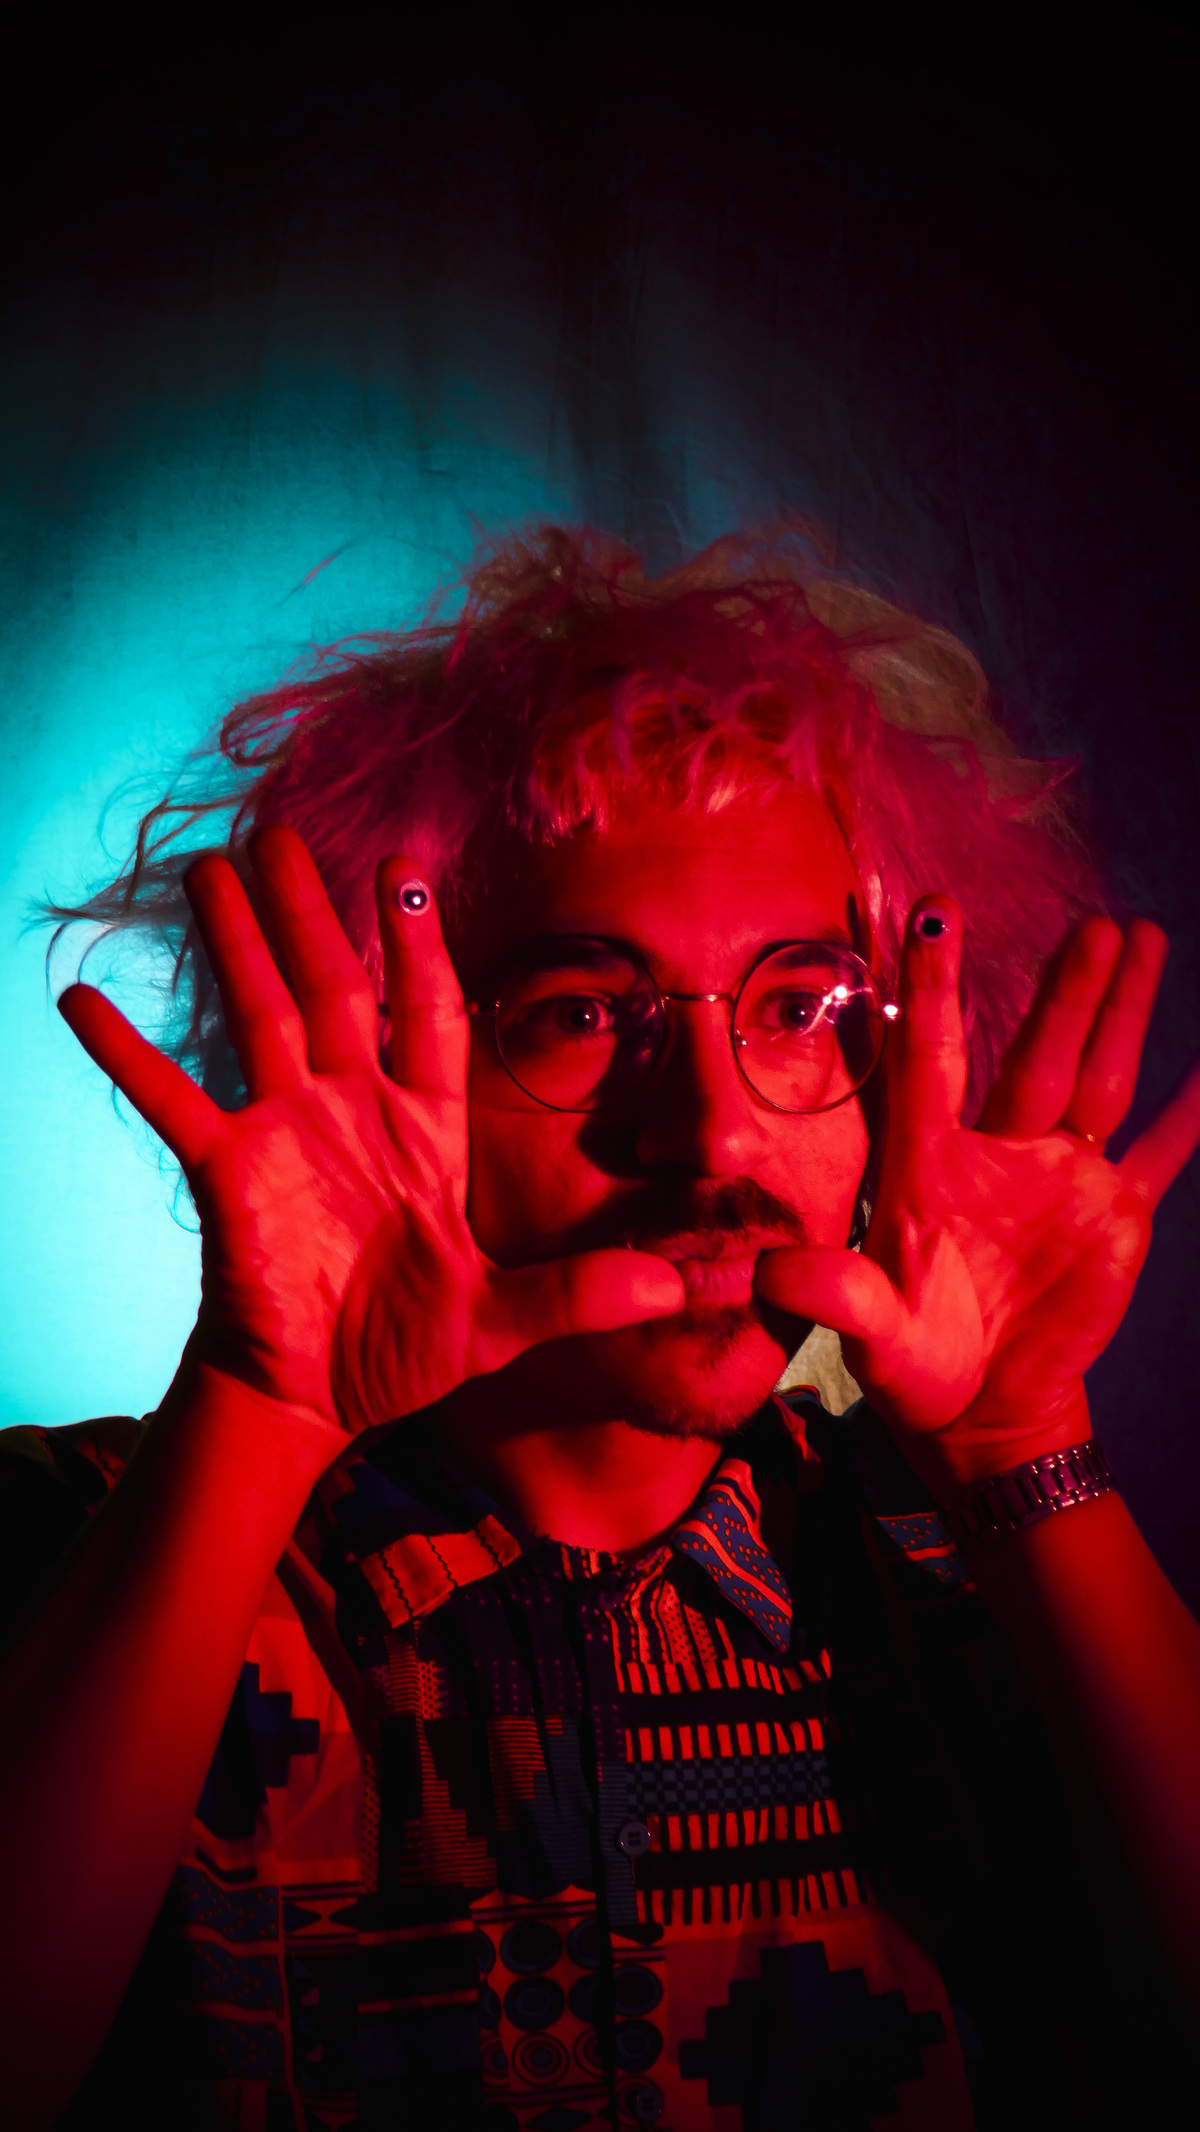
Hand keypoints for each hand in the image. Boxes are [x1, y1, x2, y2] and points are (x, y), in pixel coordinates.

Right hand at [58, 829, 682, 1448]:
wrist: (315, 1397)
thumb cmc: (405, 1348)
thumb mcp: (498, 1324)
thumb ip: (574, 1295)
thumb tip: (675, 1289)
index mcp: (426, 1130)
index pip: (428, 1016)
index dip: (420, 947)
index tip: (408, 873)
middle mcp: (354, 1111)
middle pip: (333, 990)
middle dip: (312, 914)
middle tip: (285, 834)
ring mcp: (285, 1133)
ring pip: (261, 1016)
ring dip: (235, 945)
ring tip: (209, 870)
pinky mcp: (225, 1172)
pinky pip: (173, 1101)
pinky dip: (132, 1055)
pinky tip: (85, 1001)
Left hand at [755, 901, 1199, 1495]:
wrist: (983, 1412)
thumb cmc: (915, 1366)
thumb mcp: (871, 1335)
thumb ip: (831, 1298)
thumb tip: (772, 1272)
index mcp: (928, 1163)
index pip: (928, 1060)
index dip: (928, 989)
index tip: (931, 913)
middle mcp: (997, 1151)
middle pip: (1037, 1054)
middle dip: (1064, 992)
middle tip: (1091, 923)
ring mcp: (1062, 1175)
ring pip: (1099, 1076)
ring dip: (1121, 1011)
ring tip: (1139, 933)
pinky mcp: (1114, 1213)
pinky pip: (1160, 1151)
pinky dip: (1190, 1113)